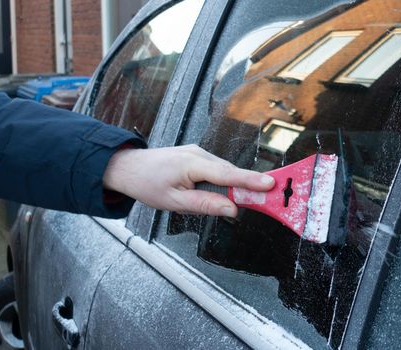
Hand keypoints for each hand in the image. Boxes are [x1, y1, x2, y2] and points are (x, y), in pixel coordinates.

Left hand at [103, 144, 274, 216]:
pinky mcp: (198, 157)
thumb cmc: (148, 184)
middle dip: (251, 185)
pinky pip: (218, 170)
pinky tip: (224, 192)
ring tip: (248, 199)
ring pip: (225, 172)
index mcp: (192, 164)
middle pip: (231, 173)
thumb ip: (204, 205)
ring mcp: (199, 153)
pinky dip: (226, 181)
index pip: (227, 174)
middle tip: (270, 199)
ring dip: (237, 185)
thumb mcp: (174, 202)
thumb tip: (231, 209)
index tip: (270, 184)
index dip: (250, 180)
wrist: (129, 167)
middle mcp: (199, 154)